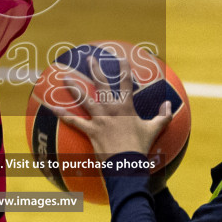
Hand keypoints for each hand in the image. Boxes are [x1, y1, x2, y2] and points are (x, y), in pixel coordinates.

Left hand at [50, 57, 174, 160]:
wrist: (128, 164)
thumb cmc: (140, 147)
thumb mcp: (154, 130)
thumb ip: (163, 116)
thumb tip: (170, 105)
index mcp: (126, 107)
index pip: (126, 83)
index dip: (124, 69)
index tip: (120, 58)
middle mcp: (111, 109)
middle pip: (102, 85)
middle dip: (96, 70)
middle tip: (90, 58)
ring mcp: (99, 119)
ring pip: (84, 99)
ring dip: (73, 87)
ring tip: (64, 76)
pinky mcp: (90, 131)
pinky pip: (74, 121)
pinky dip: (62, 114)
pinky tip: (51, 107)